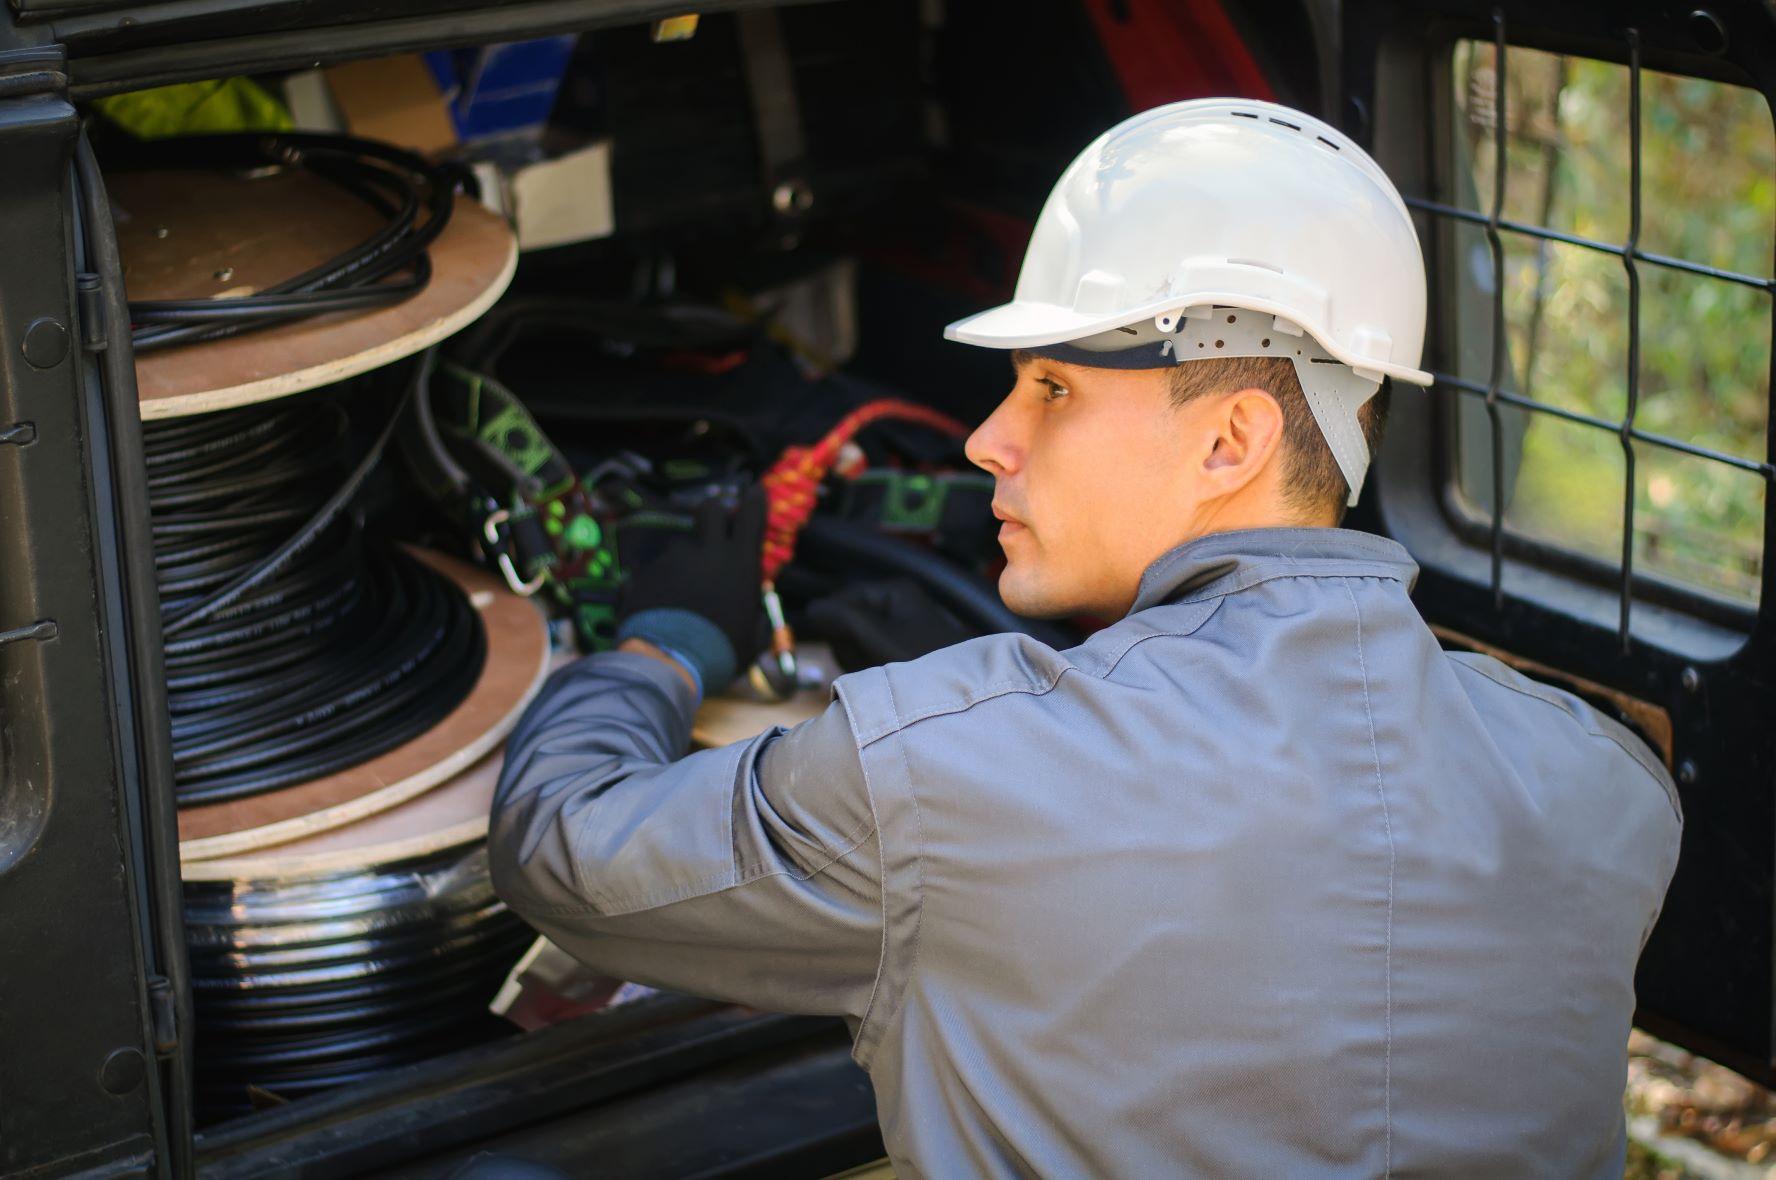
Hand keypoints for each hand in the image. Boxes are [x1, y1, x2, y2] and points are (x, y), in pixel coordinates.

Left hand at [615, 486, 766, 693]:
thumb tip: (756, 617)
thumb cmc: (720, 653)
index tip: (756, 493)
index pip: (751, 514)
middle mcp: (706, 551)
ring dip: (685, 563)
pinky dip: (659, 585)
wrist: (667, 663)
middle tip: (715, 534)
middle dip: (714, 515)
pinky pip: (654, 571)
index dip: (755, 500)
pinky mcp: (643, 572)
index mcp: (739, 562)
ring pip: (681, 546)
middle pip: (709, 509)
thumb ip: (756, 619)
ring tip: (682, 599)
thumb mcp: (752, 640)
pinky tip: (659, 611)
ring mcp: (671, 559)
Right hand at [804, 577, 976, 671]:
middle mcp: (896, 603)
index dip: (834, 623)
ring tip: (880, 670)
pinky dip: (871, 666)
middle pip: (849, 620)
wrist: (962, 688)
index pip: (843, 599)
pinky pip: (871, 653)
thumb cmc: (924, 659)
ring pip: (857, 640)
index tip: (838, 646)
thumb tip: (813, 609)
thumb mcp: (880, 637)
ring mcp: (899, 625)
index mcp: (893, 592)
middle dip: (850, 644)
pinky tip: (884, 675)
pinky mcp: (902, 646)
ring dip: (859, 658)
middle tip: (869, 661)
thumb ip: (844, 618)